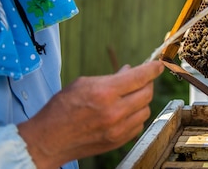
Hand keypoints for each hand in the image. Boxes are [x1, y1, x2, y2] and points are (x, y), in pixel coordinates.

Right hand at [17, 61, 163, 168]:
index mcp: (105, 92)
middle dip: (147, 83)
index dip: (153, 69)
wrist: (48, 140)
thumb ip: (110, 77)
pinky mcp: (118, 141)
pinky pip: (138, 125)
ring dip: (141, 100)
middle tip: (141, 79)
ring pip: (145, 110)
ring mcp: (118, 129)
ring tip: (130, 96)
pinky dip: (136, 116)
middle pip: (147, 93)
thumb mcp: (83, 83)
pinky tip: (126, 111)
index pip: (140, 77)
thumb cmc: (61, 109)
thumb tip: (129, 71)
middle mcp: (115, 111)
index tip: (159, 65)